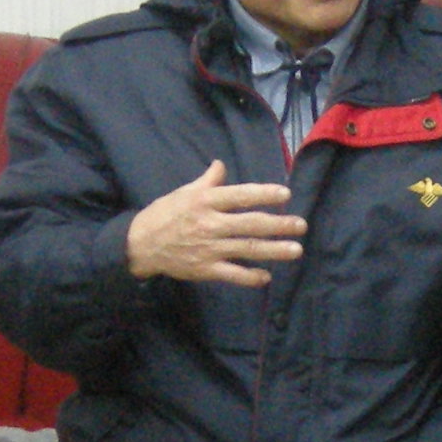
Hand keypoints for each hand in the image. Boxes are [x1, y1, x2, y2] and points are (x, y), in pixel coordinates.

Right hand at [127, 160, 306, 285]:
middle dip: (278, 225)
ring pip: (247, 249)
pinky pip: (232, 274)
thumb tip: (221, 165)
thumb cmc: (165, 214)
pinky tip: (267, 277)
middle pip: (250, 224)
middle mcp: (210, 224)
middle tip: (301, 225)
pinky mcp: (205, 269)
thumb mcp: (184, 192)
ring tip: (296, 250)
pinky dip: (250, 277)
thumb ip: (207, 181)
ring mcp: (209, 248)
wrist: (140, 245)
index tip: (285, 194)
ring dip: (273, 250)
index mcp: (205, 202)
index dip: (263, 194)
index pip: (240, 196)